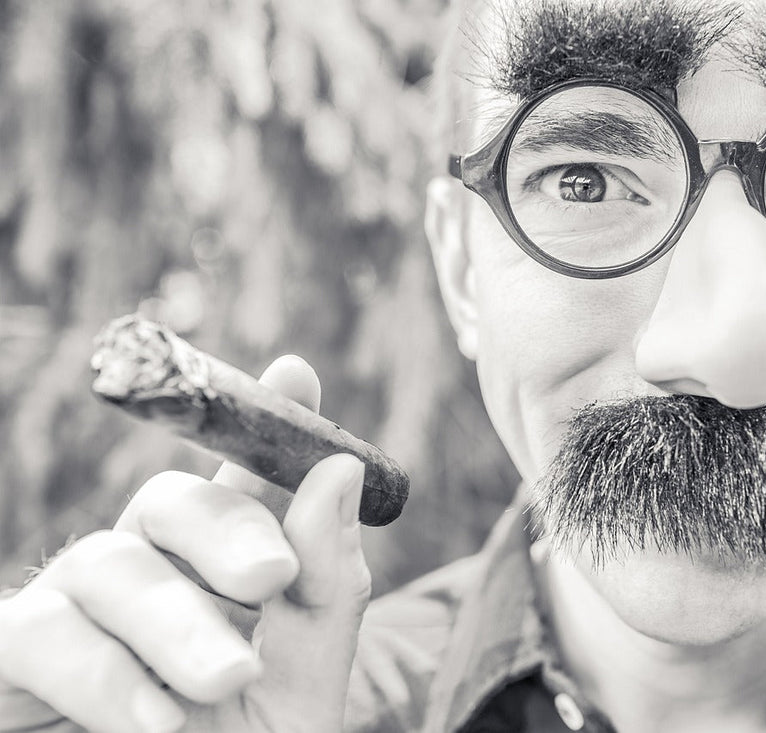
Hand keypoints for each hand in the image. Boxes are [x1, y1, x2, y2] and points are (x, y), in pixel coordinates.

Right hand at [0, 356, 372, 732]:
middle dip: (225, 531)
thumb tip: (333, 470)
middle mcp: (145, 580)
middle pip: (171, 503)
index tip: (299, 373)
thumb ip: (322, 590)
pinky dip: (101, 674)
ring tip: (227, 687)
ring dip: (174, 624)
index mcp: (220, 579)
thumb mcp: (299, 692)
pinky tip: (155, 722)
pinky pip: (38, 635)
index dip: (260, 423)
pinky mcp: (10, 663)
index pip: (239, 486)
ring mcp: (72, 615)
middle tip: (270, 582)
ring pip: (111, 566)